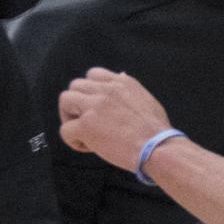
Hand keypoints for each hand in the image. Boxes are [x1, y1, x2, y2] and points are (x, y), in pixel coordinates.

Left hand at [58, 66, 172, 172]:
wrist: (158, 149)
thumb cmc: (157, 131)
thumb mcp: (146, 100)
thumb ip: (130, 89)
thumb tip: (121, 76)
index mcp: (120, 82)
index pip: (93, 75)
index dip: (91, 91)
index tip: (99, 108)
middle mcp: (105, 90)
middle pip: (75, 85)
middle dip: (77, 103)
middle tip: (87, 122)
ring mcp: (93, 107)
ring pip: (64, 100)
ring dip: (69, 116)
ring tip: (82, 133)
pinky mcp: (86, 127)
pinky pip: (65, 130)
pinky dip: (72, 140)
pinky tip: (87, 147)